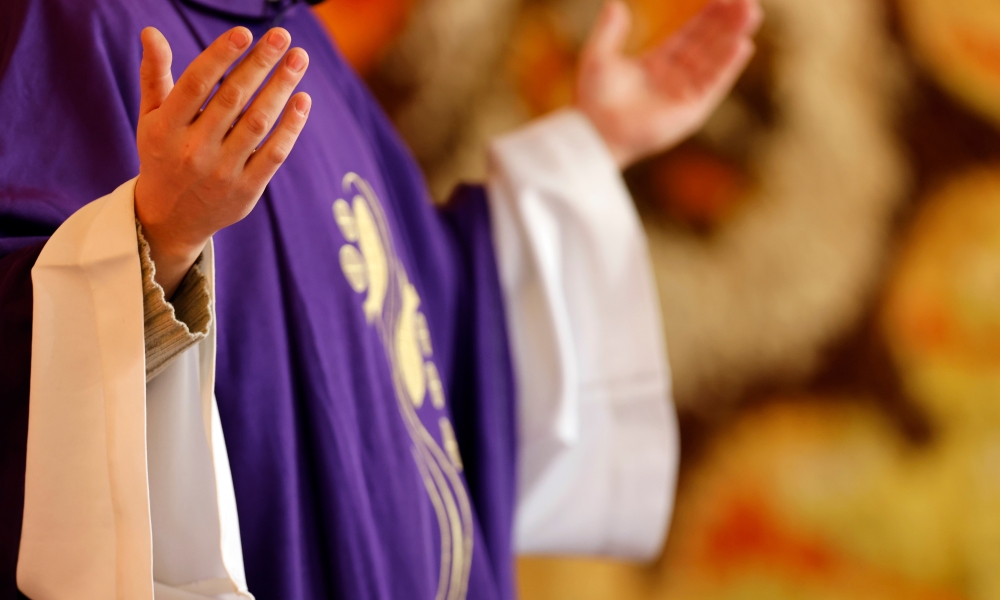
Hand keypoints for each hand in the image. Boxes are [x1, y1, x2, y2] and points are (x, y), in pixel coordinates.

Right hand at [134, 26, 311, 297]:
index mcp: (166, 128)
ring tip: (298, 59)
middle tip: (282, 35)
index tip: (244, 33)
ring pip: (258, 123)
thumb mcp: (150, 119)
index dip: (220, 56)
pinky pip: (274, 153)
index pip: (196, 84)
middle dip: (259, 64)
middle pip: (233, 99)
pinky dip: (291, 126)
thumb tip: (151, 31)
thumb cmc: (163, 156)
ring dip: (281, 88)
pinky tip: (302, 100)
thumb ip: (155, 76)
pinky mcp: (247, 189)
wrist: (171, 218)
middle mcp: (193, 150)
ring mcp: (222, 171)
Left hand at [576, 0, 761, 168]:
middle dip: (727, 23)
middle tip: (747, 0)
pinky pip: (712, 84)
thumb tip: (615, 3)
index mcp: (658, 64)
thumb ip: (609, 30)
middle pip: (708, 44)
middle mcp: (676, 78)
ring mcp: (685, 95)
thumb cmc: (592, 100)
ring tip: (751, 13)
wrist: (594, 132)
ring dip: (733, 37)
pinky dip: (727, 65)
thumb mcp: (598, 57)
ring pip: (715, 60)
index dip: (707, 17)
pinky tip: (742, 44)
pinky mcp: (690, 111)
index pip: (690, 36)